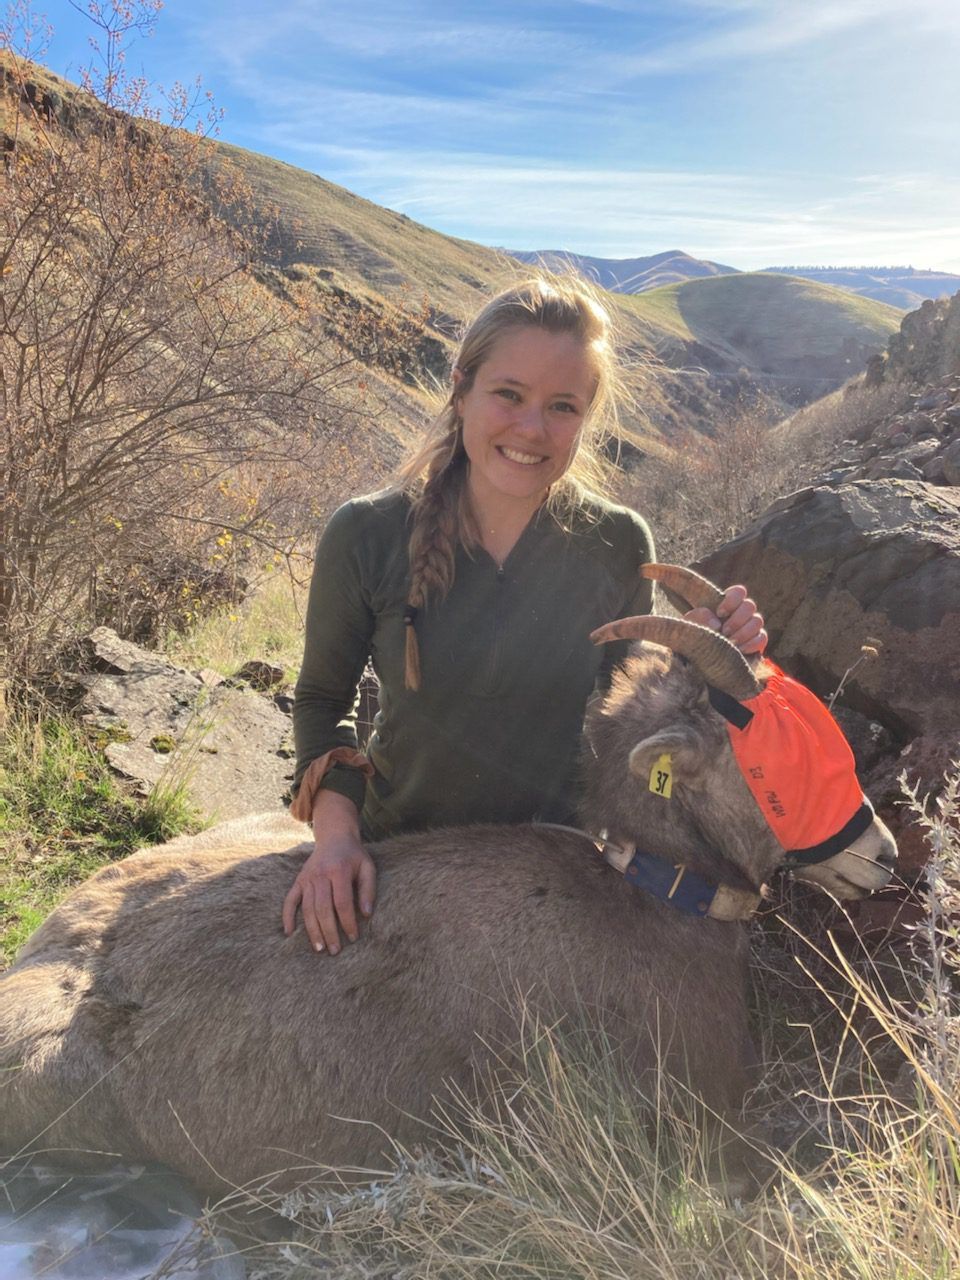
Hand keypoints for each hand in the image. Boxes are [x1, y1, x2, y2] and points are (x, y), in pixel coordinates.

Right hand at [282, 791, 375, 954]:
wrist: (334, 837)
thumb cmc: (354, 855)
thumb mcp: (367, 867)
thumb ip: (368, 889)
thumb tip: (366, 914)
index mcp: (339, 871)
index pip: (342, 902)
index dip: (348, 922)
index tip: (354, 937)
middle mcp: (320, 875)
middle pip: (323, 909)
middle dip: (329, 932)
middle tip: (334, 950)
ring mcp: (307, 878)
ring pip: (307, 908)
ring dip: (312, 930)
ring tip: (319, 948)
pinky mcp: (298, 880)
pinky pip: (290, 900)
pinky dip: (287, 916)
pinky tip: (289, 932)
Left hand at [685, 584, 766, 655]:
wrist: (700, 664)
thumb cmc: (694, 639)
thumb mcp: (690, 625)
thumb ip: (698, 616)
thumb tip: (717, 623)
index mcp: (725, 604)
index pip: (739, 592)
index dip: (732, 600)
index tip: (720, 612)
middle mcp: (740, 614)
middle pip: (750, 605)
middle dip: (737, 619)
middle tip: (724, 631)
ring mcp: (750, 628)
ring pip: (757, 621)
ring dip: (743, 632)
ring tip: (730, 643)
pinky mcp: (755, 643)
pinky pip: (762, 638)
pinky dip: (751, 643)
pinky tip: (739, 650)